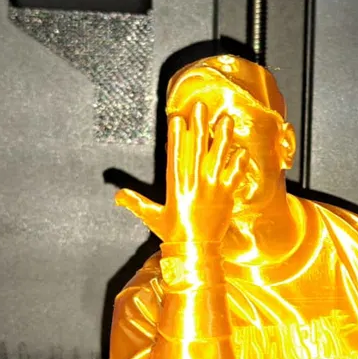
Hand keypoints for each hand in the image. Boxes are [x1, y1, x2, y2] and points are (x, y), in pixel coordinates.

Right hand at [116, 101, 246, 243]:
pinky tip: (241, 149)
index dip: (176, 136)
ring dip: (222, 136)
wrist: (196, 251)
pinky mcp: (228, 195)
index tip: (177, 118)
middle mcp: (195, 183)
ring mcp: (213, 188)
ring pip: (219, 156)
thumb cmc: (173, 233)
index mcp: (176, 185)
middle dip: (199, 126)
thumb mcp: (151, 216)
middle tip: (201, 106)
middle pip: (198, 149)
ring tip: (225, 119)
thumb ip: (135, 202)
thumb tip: (116, 195)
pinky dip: (239, 161)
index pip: (175, 155)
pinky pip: (236, 174)